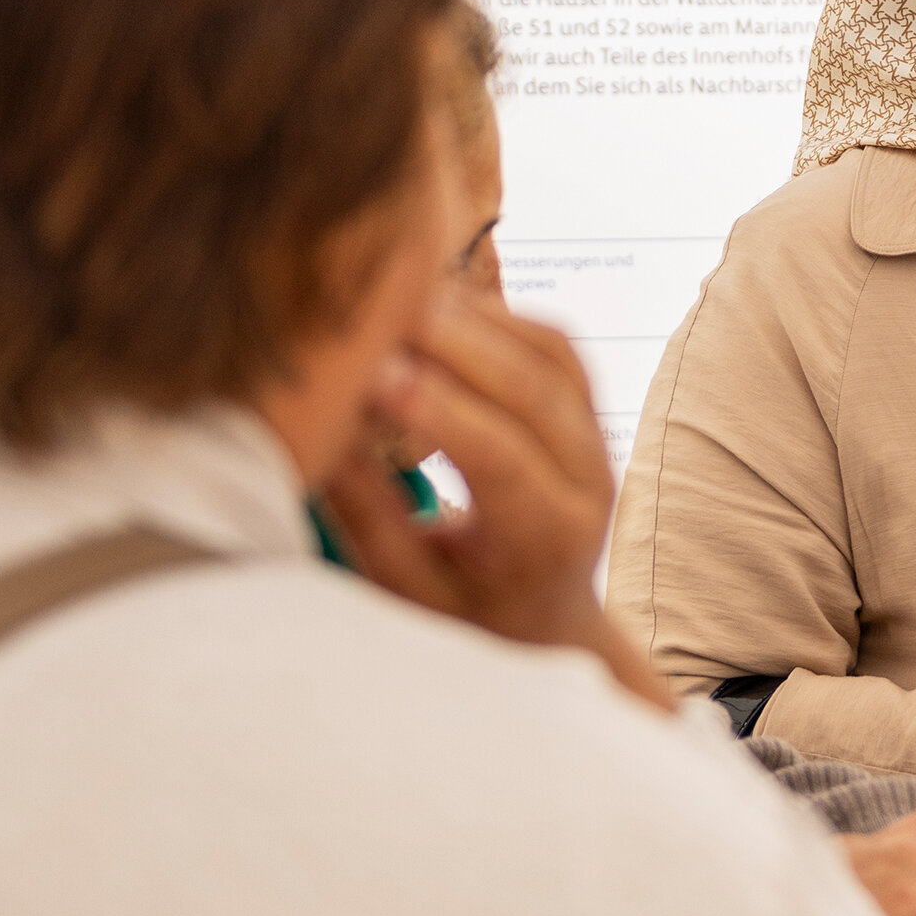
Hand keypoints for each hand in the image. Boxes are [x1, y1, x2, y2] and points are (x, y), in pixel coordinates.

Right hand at [319, 288, 669, 710]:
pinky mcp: (589, 410)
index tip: (373, 374)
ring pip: (550, 355)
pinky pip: (555, 344)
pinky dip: (499, 317)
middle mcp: (590, 483)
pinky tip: (437, 304)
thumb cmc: (464, 613)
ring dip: (476, 319)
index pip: (502, 461)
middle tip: (377, 309)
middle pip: (535, 391)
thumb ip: (368, 515)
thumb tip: (317, 435)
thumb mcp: (409, 589)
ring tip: (397, 296)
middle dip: (454, 345)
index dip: (439, 412)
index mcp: (548, 540)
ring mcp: (598, 440)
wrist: (543, 619)